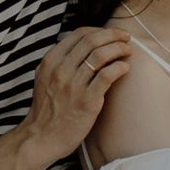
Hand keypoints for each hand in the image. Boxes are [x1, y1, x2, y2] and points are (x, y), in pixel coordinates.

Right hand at [21, 25, 132, 162]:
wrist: (41, 138)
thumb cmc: (47, 110)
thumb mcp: (45, 78)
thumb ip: (60, 61)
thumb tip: (84, 46)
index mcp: (51, 61)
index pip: (79, 34)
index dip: (99, 30)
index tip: (111, 34)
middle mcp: (61, 70)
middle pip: (92, 40)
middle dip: (113, 35)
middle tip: (125, 37)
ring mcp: (73, 85)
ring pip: (101, 55)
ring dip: (119, 48)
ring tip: (128, 50)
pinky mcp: (87, 101)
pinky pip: (107, 76)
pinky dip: (119, 67)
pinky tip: (125, 68)